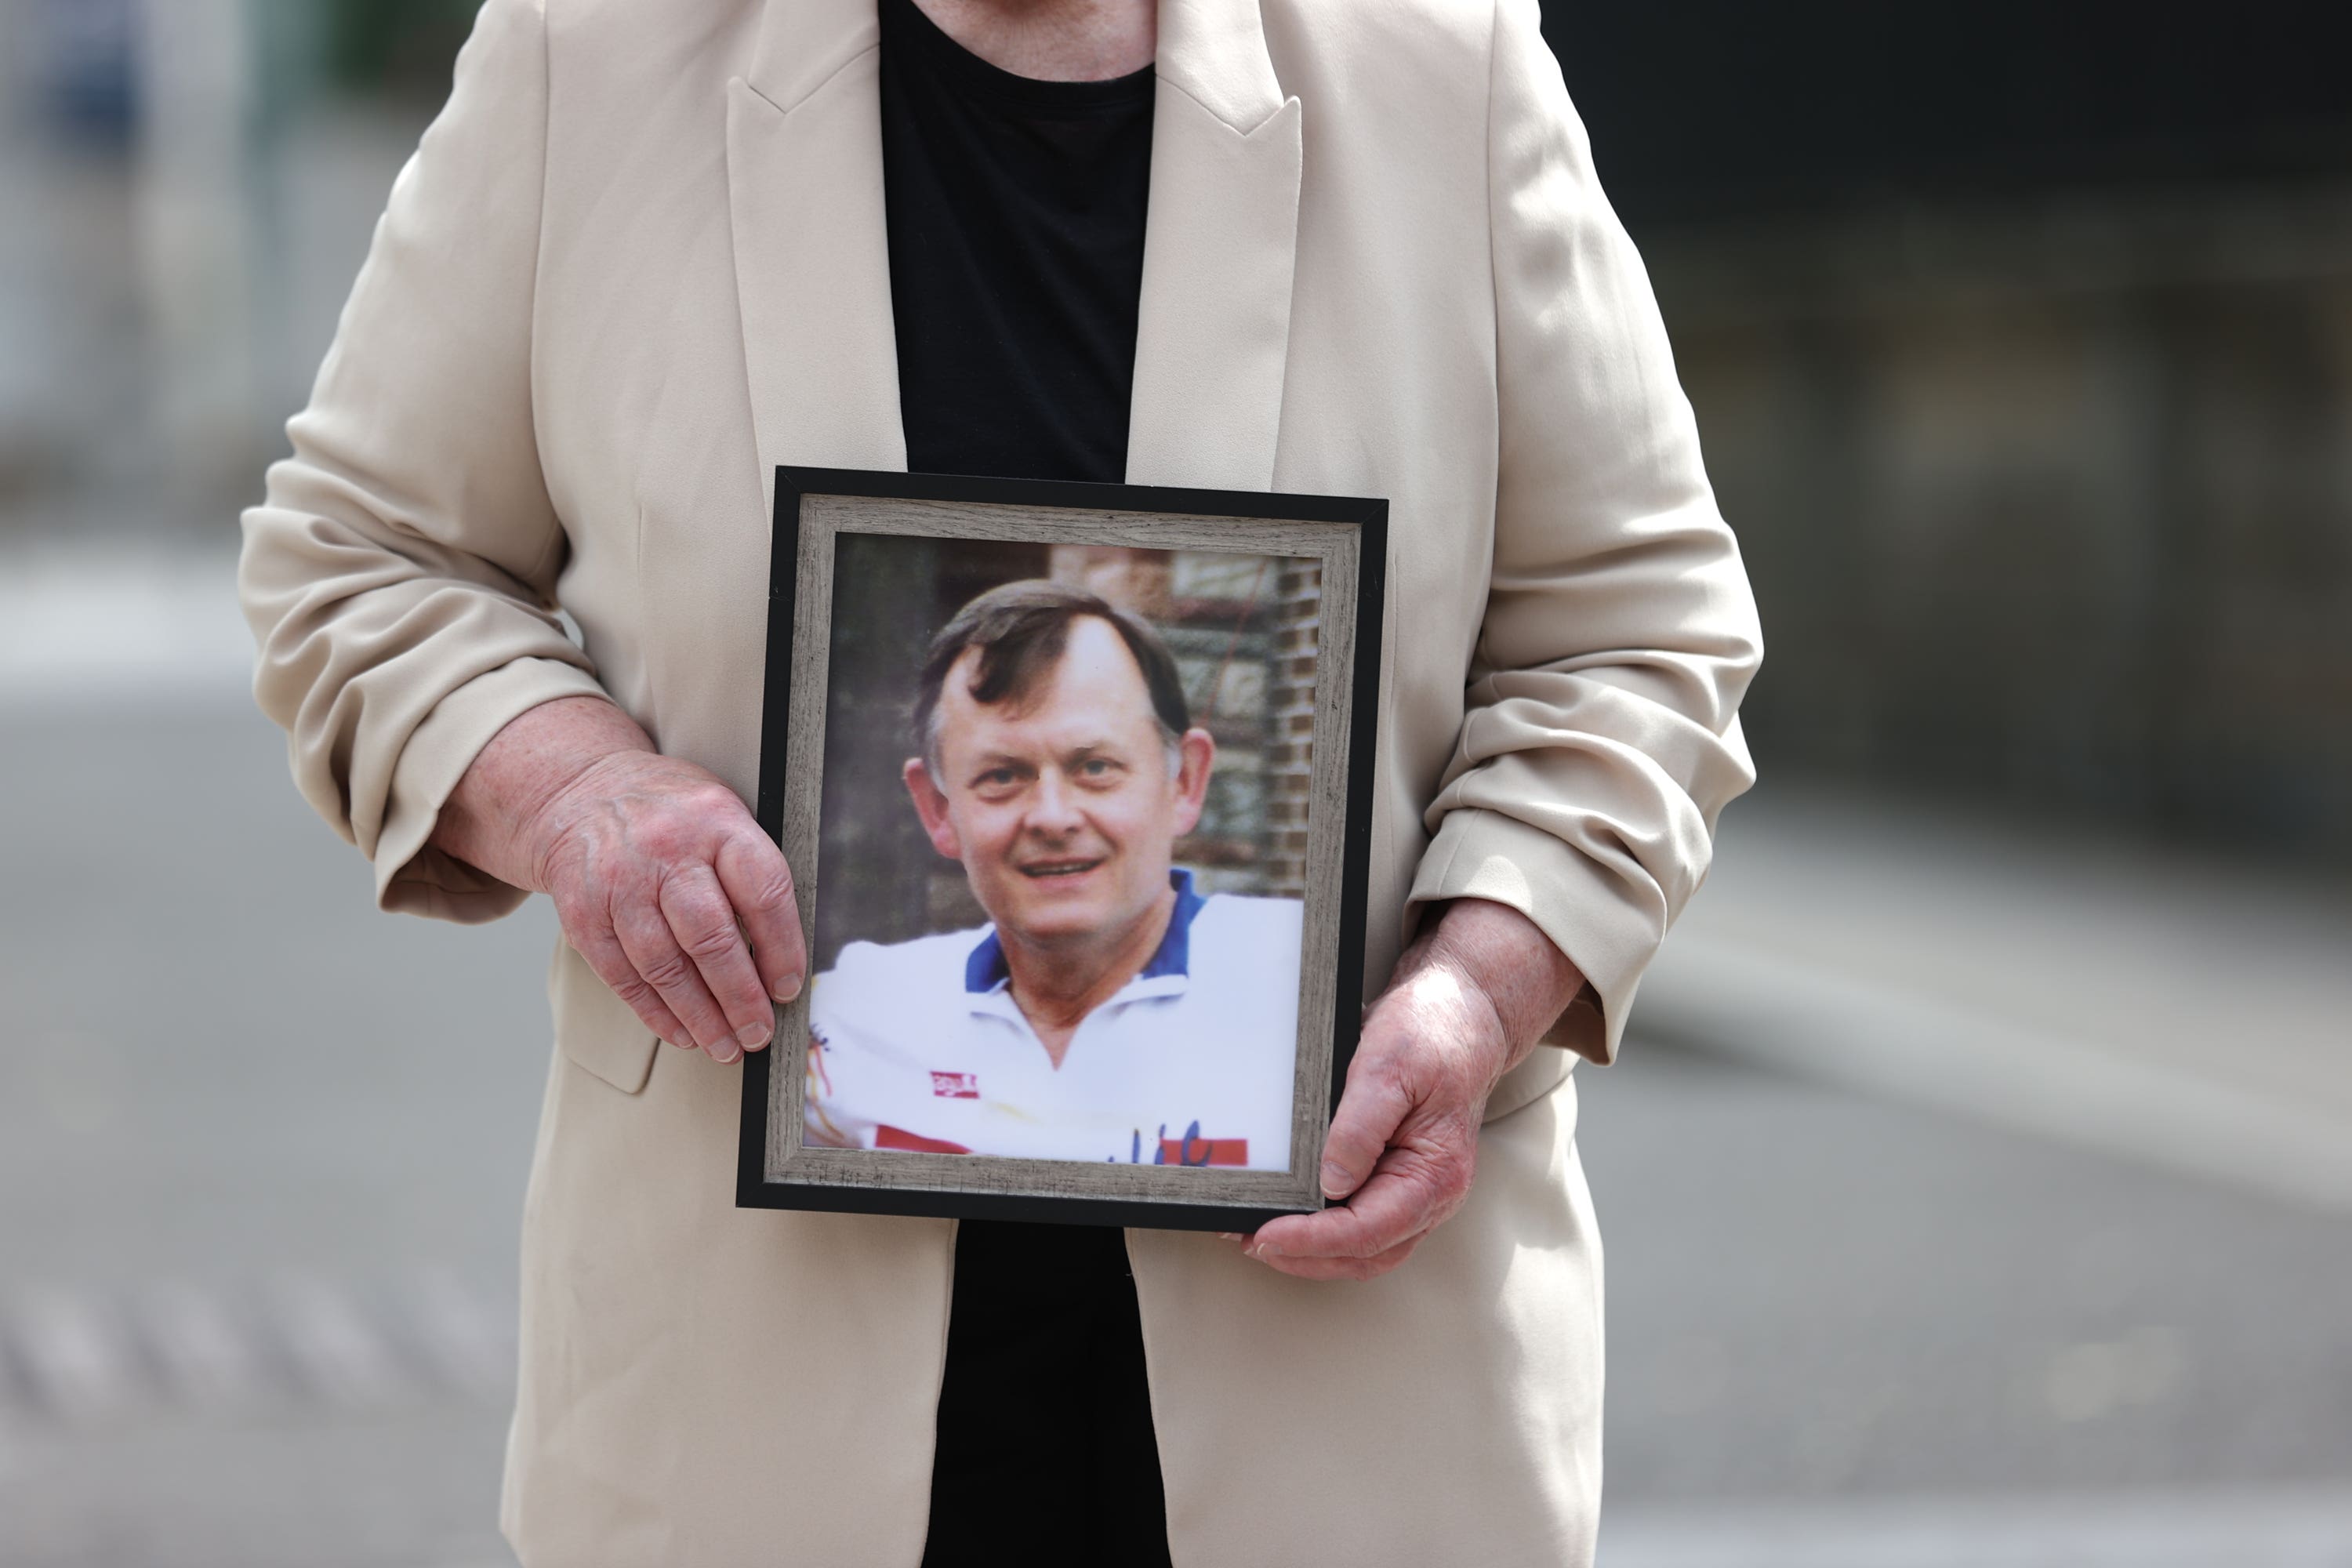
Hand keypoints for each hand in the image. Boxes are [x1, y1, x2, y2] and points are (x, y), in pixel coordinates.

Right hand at [432, 696, 805, 1063]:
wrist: (581, 793)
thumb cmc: (671, 815)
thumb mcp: (722, 816)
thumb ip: (752, 875)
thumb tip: (784, 959)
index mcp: (717, 820)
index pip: (762, 891)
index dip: (782, 948)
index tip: (789, 988)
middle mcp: (666, 848)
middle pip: (710, 937)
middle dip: (740, 997)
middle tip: (759, 1033)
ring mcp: (619, 881)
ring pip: (664, 966)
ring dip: (699, 1017)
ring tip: (725, 1045)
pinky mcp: (584, 912)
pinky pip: (623, 975)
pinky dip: (655, 1013)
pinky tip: (681, 1032)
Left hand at [1239, 899, 1582, 1280]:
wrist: (1463, 1011)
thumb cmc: (1435, 1033)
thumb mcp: (1390, 1066)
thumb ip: (1360, 1127)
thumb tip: (1332, 1182)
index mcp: (1436, 1174)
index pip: (1368, 1230)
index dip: (1313, 1241)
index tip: (1266, 1235)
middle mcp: (1432, 1195)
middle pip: (1365, 1254)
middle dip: (1305, 1257)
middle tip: (1250, 1242)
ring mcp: (1415, 1190)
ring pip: (1363, 1248)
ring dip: (1312, 1252)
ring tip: (1259, 1237)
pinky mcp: (1397, 1178)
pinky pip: (1361, 1222)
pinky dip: (1323, 1230)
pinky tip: (1290, 1214)